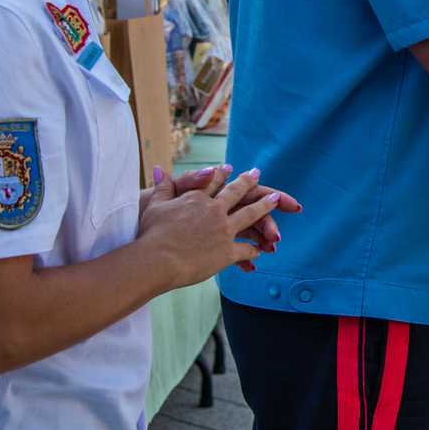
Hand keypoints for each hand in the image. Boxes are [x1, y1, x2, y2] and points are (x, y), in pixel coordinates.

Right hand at [137, 167, 291, 285]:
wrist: (156, 260)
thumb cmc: (151, 234)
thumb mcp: (155, 205)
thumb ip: (163, 187)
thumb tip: (160, 169)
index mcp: (197, 198)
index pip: (213, 181)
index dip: (222, 174)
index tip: (229, 168)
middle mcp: (214, 210)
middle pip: (237, 192)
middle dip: (248, 182)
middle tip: (257, 173)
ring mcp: (224, 230)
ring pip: (251, 215)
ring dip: (265, 207)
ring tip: (277, 200)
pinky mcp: (227, 252)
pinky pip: (246, 248)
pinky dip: (254, 249)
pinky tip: (260, 250)